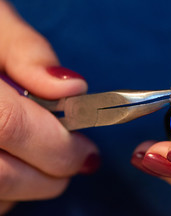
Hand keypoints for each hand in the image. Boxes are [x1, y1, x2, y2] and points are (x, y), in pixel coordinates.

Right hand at [0, 0, 98, 213]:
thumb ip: (29, 52)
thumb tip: (73, 89)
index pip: (9, 126)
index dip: (56, 145)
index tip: (86, 152)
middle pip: (0, 176)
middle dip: (51, 175)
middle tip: (75, 162)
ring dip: (28, 187)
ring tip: (42, 160)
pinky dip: (5, 194)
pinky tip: (12, 165)